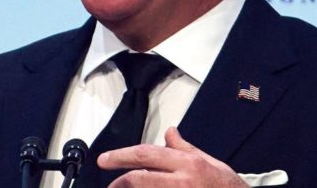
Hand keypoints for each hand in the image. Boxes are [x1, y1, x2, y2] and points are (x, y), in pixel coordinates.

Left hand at [97, 126, 247, 187]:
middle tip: (109, 184)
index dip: (121, 155)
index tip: (105, 159)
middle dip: (118, 181)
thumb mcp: (210, 162)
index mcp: (188, 163)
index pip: (146, 154)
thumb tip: (170, 133)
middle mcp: (182, 181)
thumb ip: (186, 148)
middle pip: (137, 178)